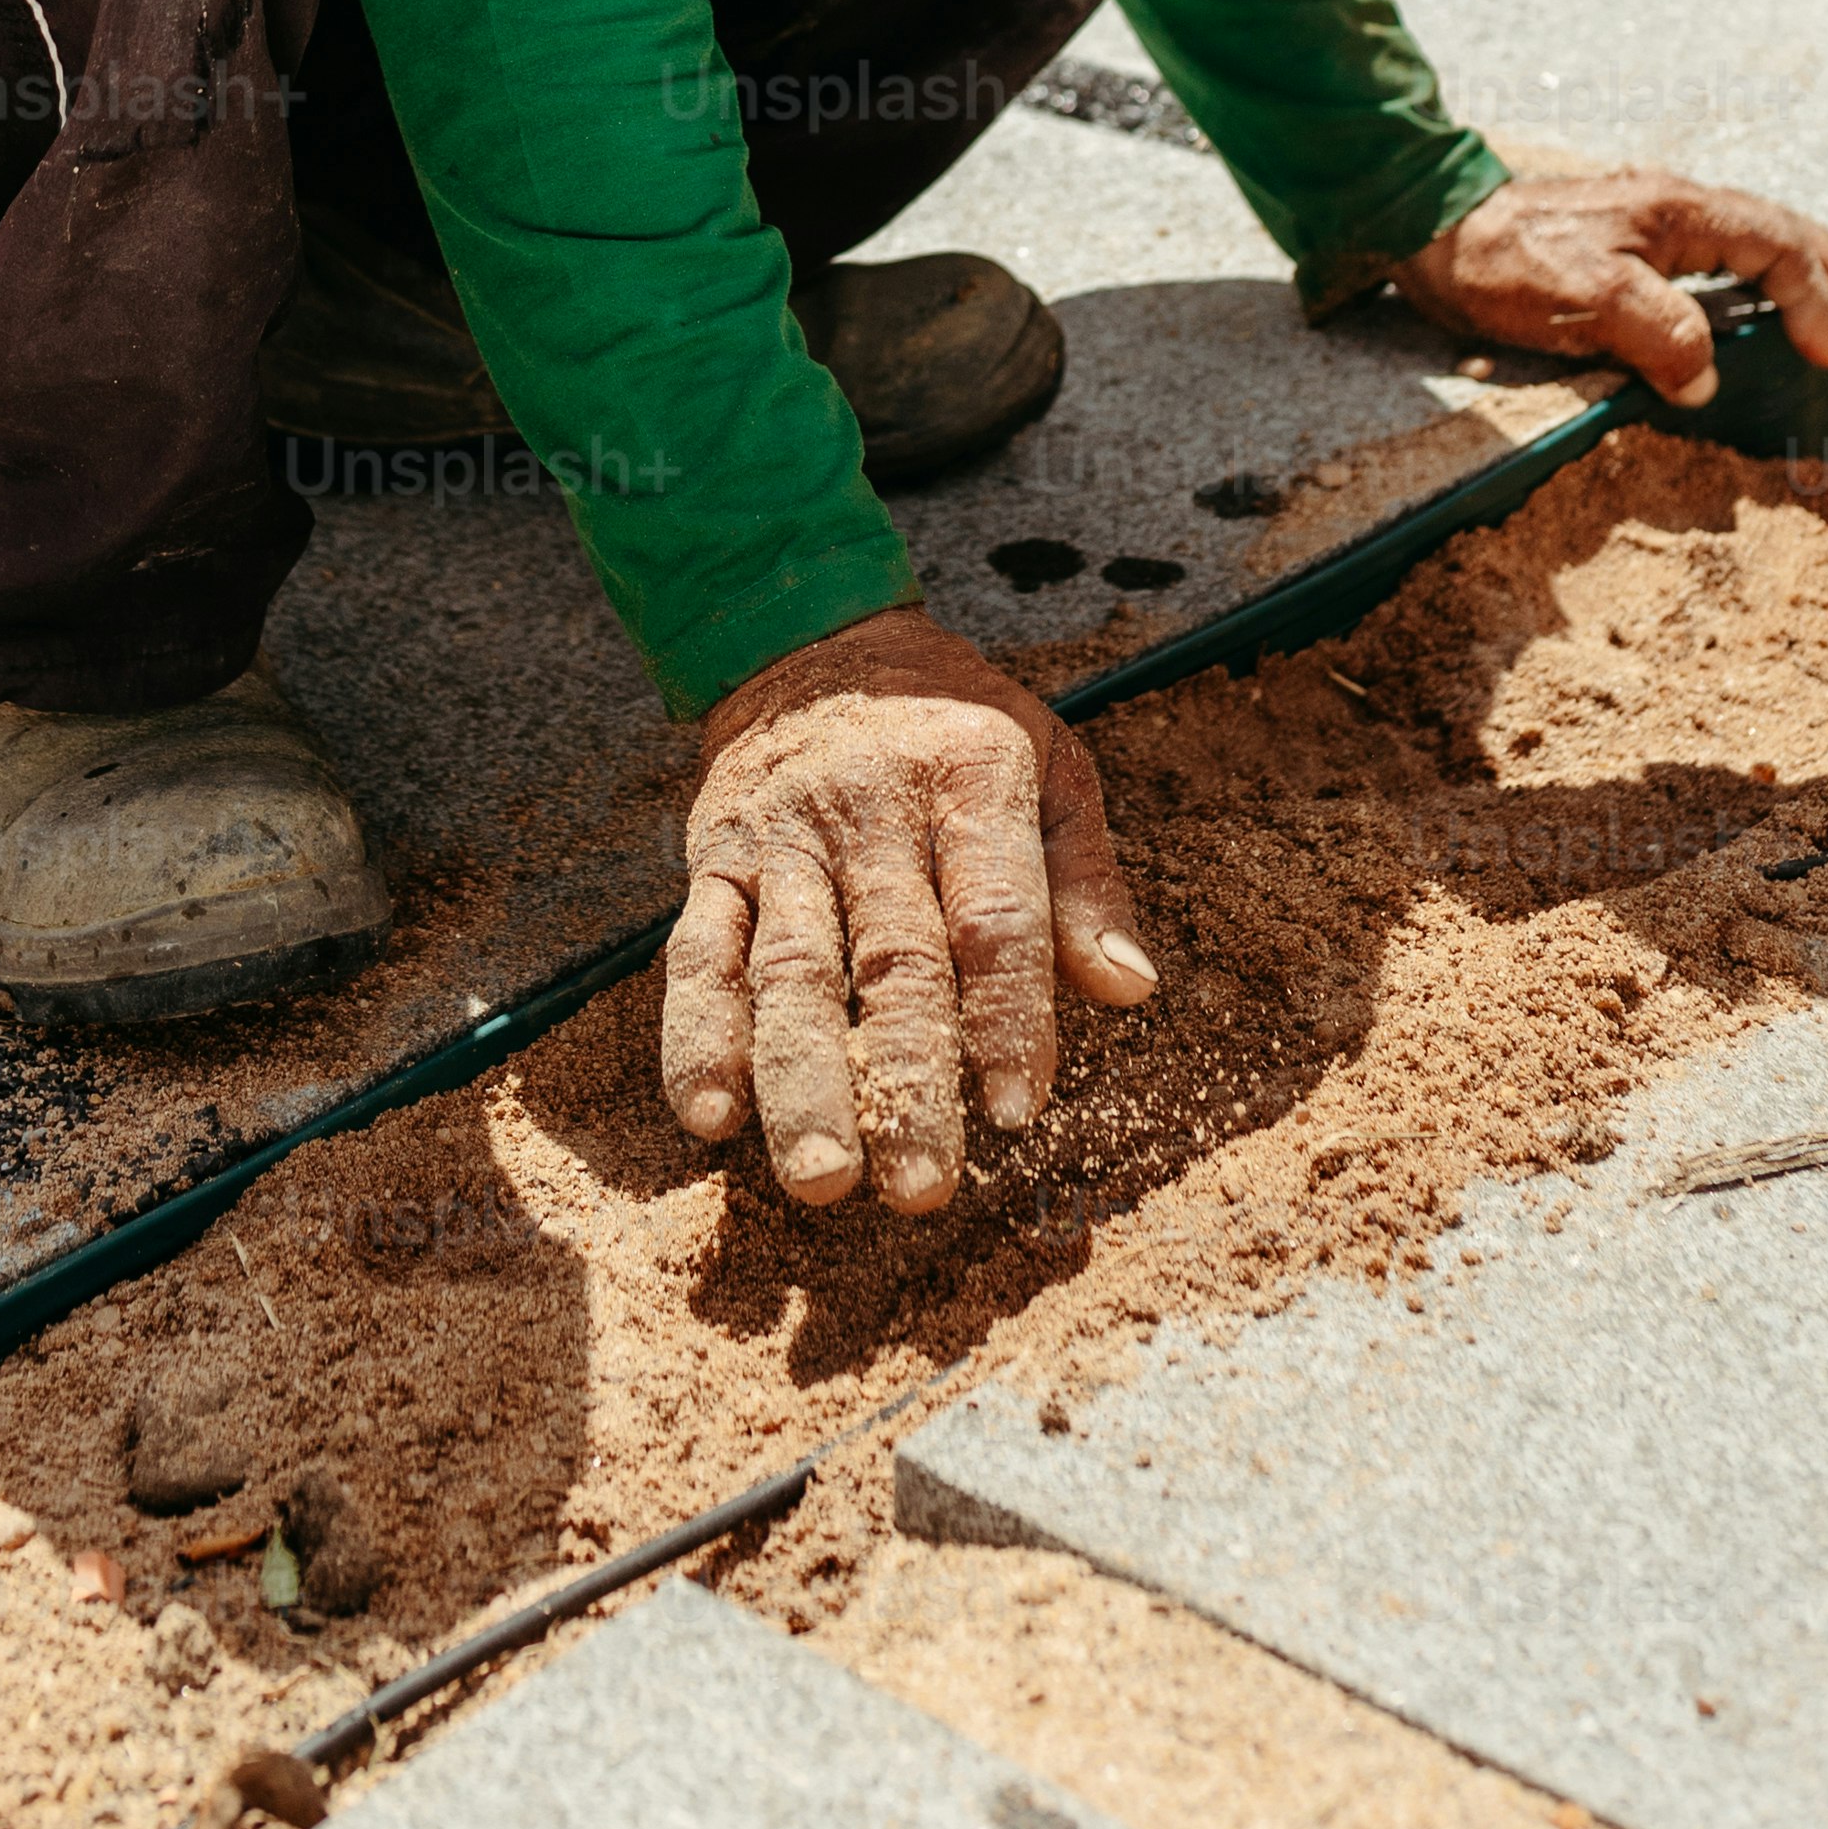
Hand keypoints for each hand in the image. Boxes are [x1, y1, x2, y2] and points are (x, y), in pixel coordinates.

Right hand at [662, 607, 1154, 1216]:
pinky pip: (698, 954)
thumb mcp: (1050, 764)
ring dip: (801, 1080)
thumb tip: (1130, 990)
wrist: (812, 639)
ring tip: (820, 1179)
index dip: (1006, 1015)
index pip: (993, 915)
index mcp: (970, 779)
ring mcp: (785, 840)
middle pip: (891, 960)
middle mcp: (872, 811)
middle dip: (903, 1081)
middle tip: (919, 1189)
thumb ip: (1086, 879)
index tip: (1013, 1113)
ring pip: (790, 970)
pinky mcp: (714, 862)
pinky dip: (697, 1037)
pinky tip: (708, 1118)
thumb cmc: (954, 725)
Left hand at [1390, 166, 1827, 410]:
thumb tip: (1708, 378)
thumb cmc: (1503, 262)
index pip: (1772, 246)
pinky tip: (1755, 300)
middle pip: (1777, 231)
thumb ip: (1658, 334)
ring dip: (1802, 270)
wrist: (1430, 227)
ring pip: (1748, 237)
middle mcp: (1671, 207)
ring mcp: (1648, 221)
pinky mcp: (1622, 242)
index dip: (1811, 296)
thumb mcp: (1584, 299)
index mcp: (1676, 211)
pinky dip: (1754, 274)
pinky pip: (1713, 253)